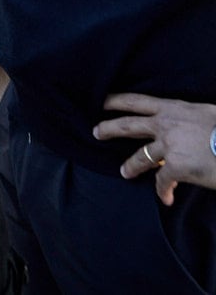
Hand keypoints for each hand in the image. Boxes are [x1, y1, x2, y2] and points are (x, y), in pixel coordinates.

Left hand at [94, 93, 215, 205]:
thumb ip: (191, 116)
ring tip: (124, 172)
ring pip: (140, 157)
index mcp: (174, 108)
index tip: (102, 101)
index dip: (117, 100)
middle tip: (94, 132)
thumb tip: (190, 119)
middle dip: (108, 128)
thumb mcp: (208, 113)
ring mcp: (168, 145)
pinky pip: (163, 182)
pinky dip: (164, 191)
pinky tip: (167, 199)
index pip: (137, 100)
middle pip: (127, 125)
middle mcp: (166, 124)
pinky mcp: (176, 166)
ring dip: (130, 166)